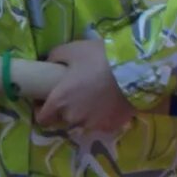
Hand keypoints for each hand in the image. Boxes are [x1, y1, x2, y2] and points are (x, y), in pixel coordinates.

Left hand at [34, 35, 150, 142]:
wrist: (135, 70)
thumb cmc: (98, 58)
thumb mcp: (72, 50)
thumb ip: (55, 58)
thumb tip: (48, 62)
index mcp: (60, 101)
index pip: (42, 119)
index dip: (42, 111)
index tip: (46, 101)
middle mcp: (73, 118)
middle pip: (63, 120)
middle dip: (64, 110)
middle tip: (74, 95)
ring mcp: (93, 124)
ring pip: (82, 123)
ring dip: (83, 114)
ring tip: (93, 98)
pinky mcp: (111, 126)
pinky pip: (101, 124)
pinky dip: (101, 116)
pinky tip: (107, 103)